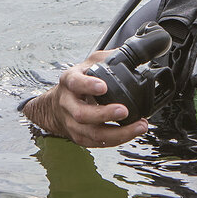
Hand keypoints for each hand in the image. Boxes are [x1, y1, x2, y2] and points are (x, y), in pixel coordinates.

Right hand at [22, 51, 148, 147]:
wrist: (57, 105)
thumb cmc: (78, 82)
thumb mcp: (89, 63)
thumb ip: (108, 57)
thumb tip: (133, 54)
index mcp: (69, 82)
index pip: (75, 83)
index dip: (88, 85)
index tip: (103, 86)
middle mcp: (68, 104)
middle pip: (82, 114)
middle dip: (105, 114)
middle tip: (124, 110)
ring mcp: (72, 123)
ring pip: (92, 133)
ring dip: (118, 133)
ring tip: (138, 126)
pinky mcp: (80, 137)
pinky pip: (98, 143)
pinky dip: (116, 140)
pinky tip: (131, 133)